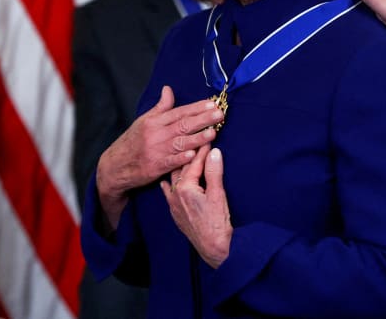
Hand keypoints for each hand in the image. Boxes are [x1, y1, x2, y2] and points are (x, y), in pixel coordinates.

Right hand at [96, 86, 222, 228]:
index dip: (196, 108)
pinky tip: (193, 154)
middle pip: (182, 125)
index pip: (179, 112)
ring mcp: (155, 151)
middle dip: (203, 119)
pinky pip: (170, 162)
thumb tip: (168, 89)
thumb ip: (160, 107)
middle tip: (219, 114)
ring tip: (213, 132)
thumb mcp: (144, 121)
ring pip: (180, 143)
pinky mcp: (154, 167)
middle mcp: (156, 134)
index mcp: (154, 122)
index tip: (212, 103)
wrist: (114, 165)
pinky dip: (181, 158)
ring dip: (197, 138)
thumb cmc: (133, 141)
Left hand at [161, 145, 231, 267]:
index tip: (207, 136)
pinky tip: (167, 182)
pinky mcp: (176, 213)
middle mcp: (176, 195)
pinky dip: (169, 184)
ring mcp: (174, 205)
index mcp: (185, 188)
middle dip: (192, 155)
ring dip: (181, 167)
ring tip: (185, 156)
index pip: (194, 163)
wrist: (213, 249)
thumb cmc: (217, 224)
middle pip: (183, 169)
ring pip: (174, 179)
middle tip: (198, 142)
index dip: (202, 149)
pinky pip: (169, 193)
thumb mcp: (218, 195)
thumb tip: (213, 152)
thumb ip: (214, 172)